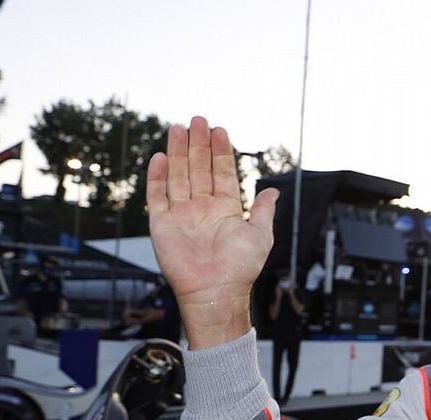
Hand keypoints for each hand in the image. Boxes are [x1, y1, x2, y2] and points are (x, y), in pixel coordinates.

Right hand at [147, 117, 277, 348]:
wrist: (216, 290)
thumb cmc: (240, 268)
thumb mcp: (261, 235)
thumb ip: (263, 210)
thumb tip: (273, 190)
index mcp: (226, 209)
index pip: (222, 173)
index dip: (221, 152)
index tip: (219, 129)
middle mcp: (203, 208)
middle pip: (199, 168)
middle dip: (198, 144)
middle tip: (198, 119)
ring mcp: (182, 214)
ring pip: (178, 175)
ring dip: (177, 152)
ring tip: (178, 128)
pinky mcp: (163, 224)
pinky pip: (157, 196)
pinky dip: (157, 176)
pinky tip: (160, 156)